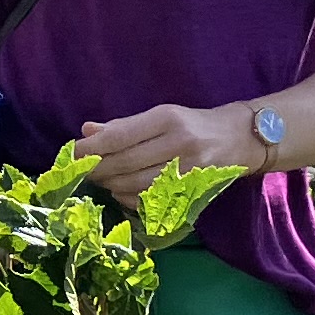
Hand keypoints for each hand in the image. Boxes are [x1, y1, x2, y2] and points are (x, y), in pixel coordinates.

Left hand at [72, 101, 246, 206]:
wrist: (242, 138)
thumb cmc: (194, 124)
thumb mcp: (162, 115)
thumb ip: (123, 125)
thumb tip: (86, 131)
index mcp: (167, 118)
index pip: (120, 137)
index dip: (92, 148)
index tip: (73, 153)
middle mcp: (179, 143)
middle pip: (124, 163)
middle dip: (97, 169)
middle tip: (83, 170)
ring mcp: (187, 170)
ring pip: (135, 184)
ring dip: (111, 185)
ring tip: (100, 180)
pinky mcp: (192, 191)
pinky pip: (151, 200)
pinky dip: (129, 198)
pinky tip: (121, 191)